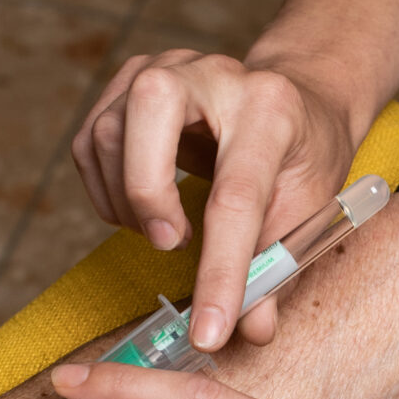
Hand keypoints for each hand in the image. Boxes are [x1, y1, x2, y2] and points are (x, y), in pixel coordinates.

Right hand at [71, 50, 354, 350]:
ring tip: (169, 232)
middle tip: (171, 244)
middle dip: (146, 190)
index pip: (236, 195)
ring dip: (127, 204)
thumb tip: (251, 331)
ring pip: (109, 131)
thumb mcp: (309, 208)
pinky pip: (89, 142)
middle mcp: (216, 73)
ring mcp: (167, 66)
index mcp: (272, 108)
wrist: (294, 100)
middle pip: (151, 105)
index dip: (220, 272)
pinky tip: (144, 211)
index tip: (207, 332)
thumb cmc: (302, 155)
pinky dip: (106, 191)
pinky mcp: (130, 80)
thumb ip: (278, 267)